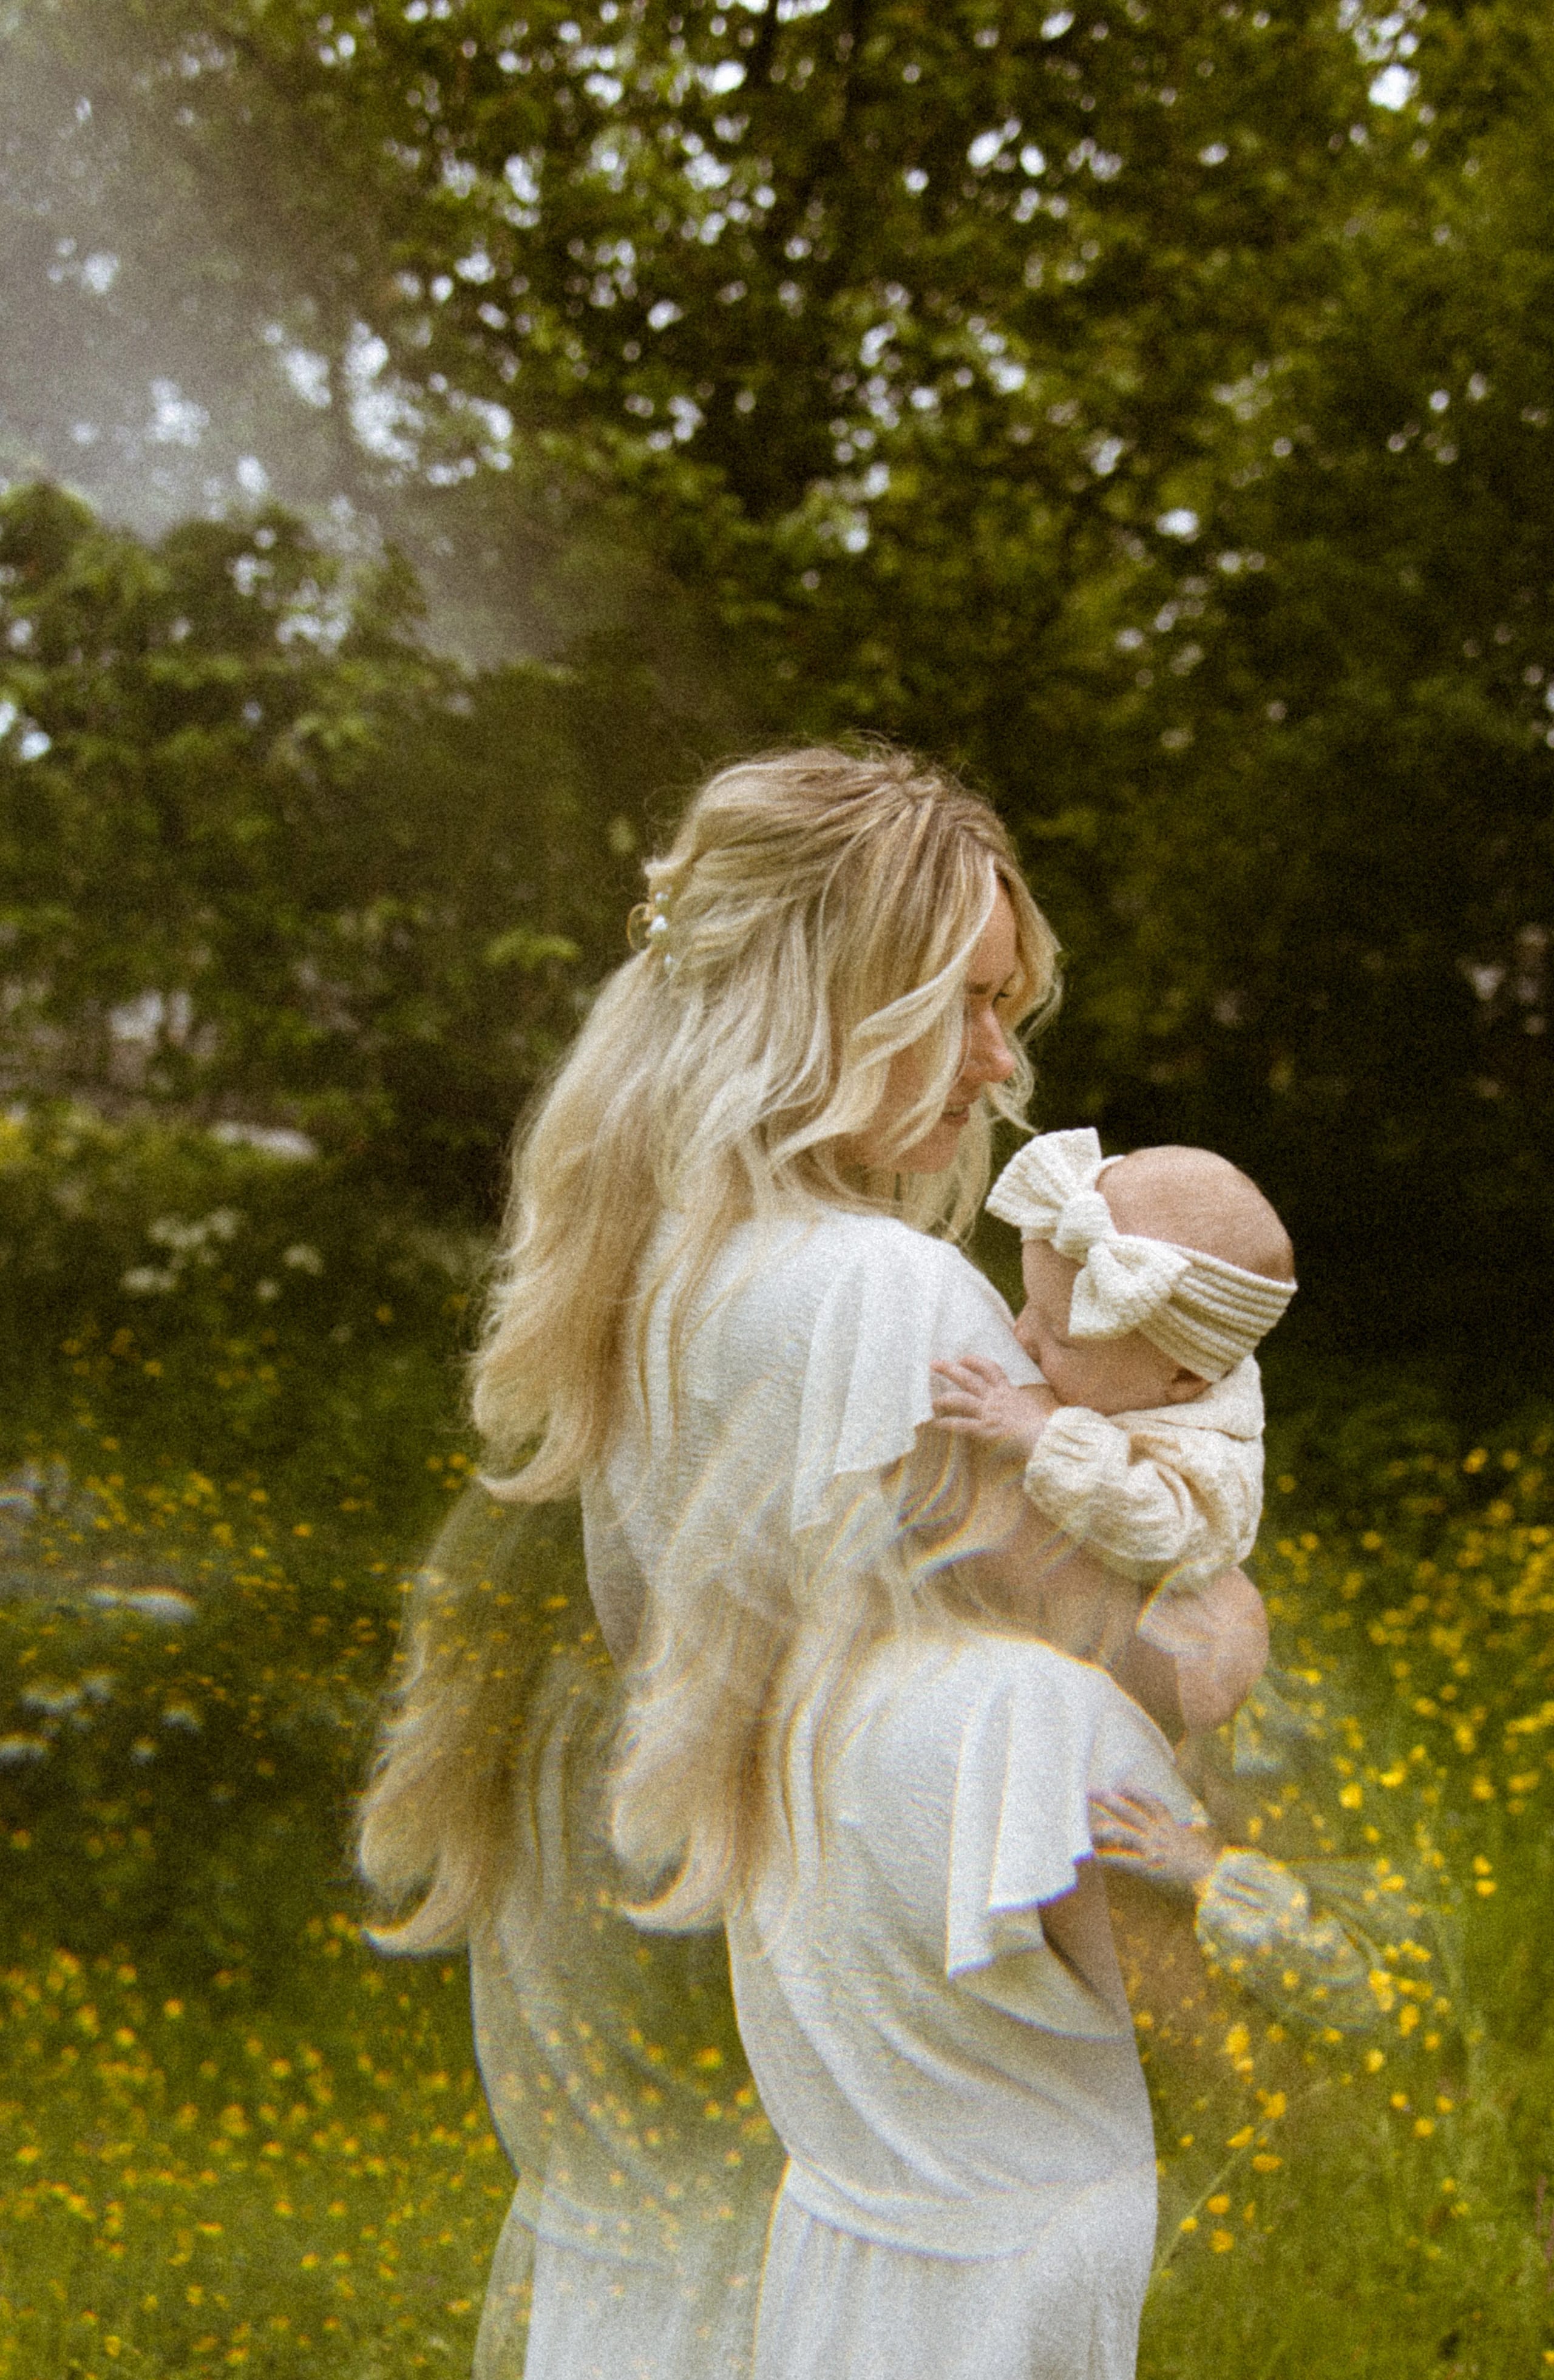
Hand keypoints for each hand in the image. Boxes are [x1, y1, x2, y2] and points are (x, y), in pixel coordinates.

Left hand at [930, 1356, 1057, 1457]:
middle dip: (950, 1369)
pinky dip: (948, 1423)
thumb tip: (1026, 1400)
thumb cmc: (1047, 1424)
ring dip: (944, 1399)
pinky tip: (937, 1424)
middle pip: (969, 1378)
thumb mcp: (1039, 1404)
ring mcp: (990, 1412)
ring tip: (932, 1401)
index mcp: (1009, 1391)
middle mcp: (996, 1398)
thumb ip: (1028, 1400)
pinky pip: (961, 1424)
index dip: (975, 1361)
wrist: (1049, 1436)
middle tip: (934, 1363)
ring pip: (961, 1399)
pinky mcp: (986, 1429)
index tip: (964, 1358)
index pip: (991, 1369)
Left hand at [1089, 1789, 1220, 1901]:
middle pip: (1132, 1812)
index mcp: (1172, 1827)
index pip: (1153, 1804)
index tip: (1121, 1785)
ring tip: (1089, 1824)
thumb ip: (1187, 1834)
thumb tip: (1187, 1830)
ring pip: (1125, 1832)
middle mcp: (1160, 1834)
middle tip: (1090, 1792)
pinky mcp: (1149, 1866)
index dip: (1136, 1793)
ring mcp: (1154, 1848)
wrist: (1215, 1880)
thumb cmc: (1208, 1866)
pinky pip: (1124, 1859)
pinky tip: (1095, 1857)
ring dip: (1105, 1828)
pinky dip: (1109, 1858)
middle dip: (1110, 1801)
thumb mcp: (1197, 1844)